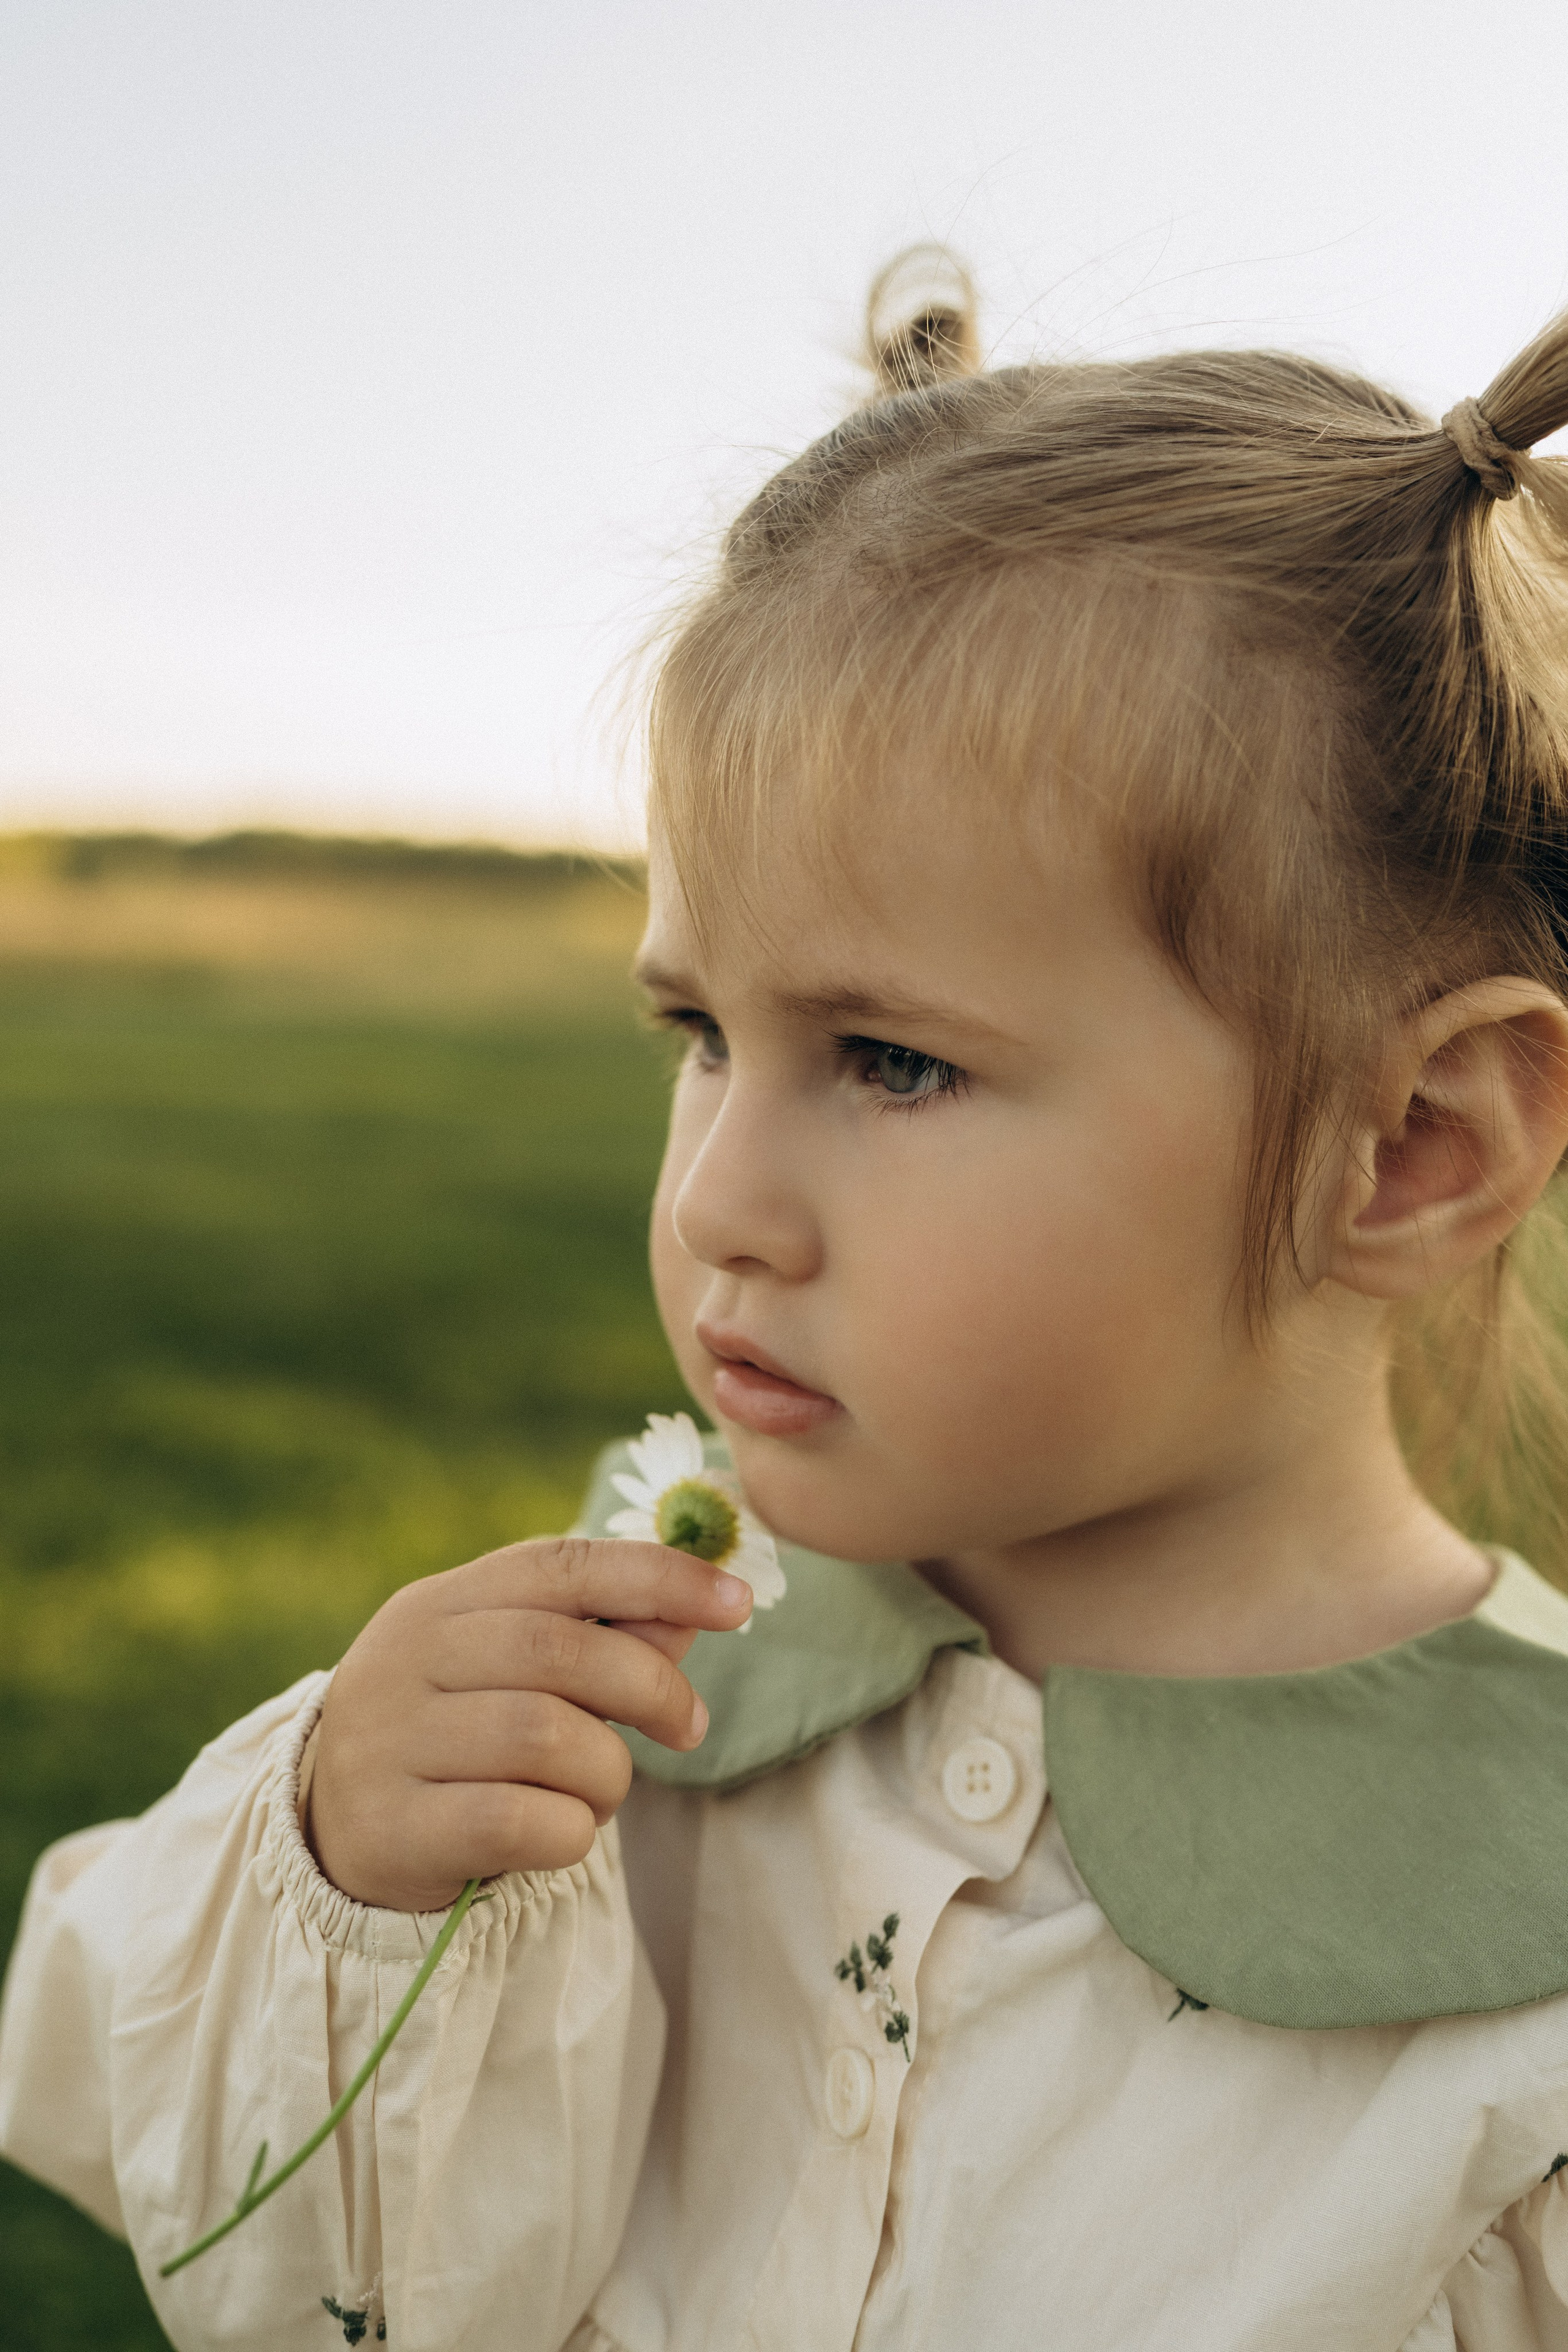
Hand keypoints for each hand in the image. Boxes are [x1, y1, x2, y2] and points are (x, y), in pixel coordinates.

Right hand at [308, 1536, 751, 1909]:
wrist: (337, 1830)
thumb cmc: (457, 1734)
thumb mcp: (515, 1670)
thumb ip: (603, 1635)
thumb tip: (697, 1610)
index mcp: (444, 1601)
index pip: (560, 1565)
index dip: (658, 1577)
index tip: (738, 1604)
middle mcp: (407, 1657)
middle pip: (560, 1651)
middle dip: (651, 1687)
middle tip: (688, 1726)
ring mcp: (389, 1741)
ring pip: (547, 1739)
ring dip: (608, 1773)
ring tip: (602, 1790)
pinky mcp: (391, 1827)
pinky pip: (519, 1822)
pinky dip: (571, 1832)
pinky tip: (560, 1834)